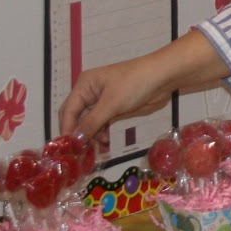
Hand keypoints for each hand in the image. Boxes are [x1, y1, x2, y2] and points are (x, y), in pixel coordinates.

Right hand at [59, 28, 229, 138]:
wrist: (163, 77)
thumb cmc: (134, 84)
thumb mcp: (111, 104)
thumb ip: (91, 123)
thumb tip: (74, 140)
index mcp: (84, 85)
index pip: (68, 110)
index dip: (67, 129)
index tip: (67, 148)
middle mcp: (90, 92)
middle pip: (76, 117)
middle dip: (78, 133)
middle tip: (79, 152)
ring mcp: (102, 100)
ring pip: (89, 122)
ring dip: (91, 135)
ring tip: (97, 147)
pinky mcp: (115, 107)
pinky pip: (102, 123)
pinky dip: (101, 132)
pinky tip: (105, 142)